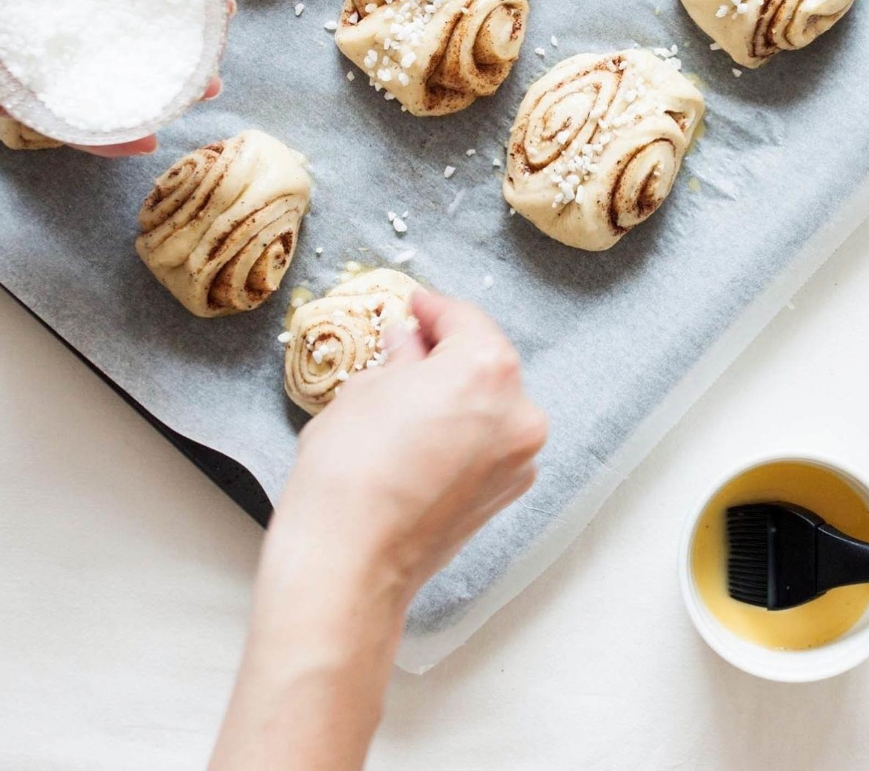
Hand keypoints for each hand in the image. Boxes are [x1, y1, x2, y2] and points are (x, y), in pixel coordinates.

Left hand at [0, 0, 223, 157]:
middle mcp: (51, 7)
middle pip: (134, 28)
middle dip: (183, 44)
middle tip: (214, 54)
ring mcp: (38, 56)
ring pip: (116, 77)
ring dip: (163, 89)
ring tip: (197, 92)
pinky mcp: (18, 100)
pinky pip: (75, 121)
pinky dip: (112, 134)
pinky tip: (145, 136)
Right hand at [283, 289, 547, 594]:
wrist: (350, 563)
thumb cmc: (349, 473)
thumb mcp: (364, 391)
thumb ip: (400, 359)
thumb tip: (409, 346)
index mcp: (486, 370)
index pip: (464, 320)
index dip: (433, 309)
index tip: (416, 305)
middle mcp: (519, 411)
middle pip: (486, 362)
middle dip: (448, 352)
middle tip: (408, 345)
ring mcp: (519, 458)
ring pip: (491, 406)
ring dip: (458, 395)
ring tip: (409, 395)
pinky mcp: (507, 494)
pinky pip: (489, 444)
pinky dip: (464, 432)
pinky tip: (422, 436)